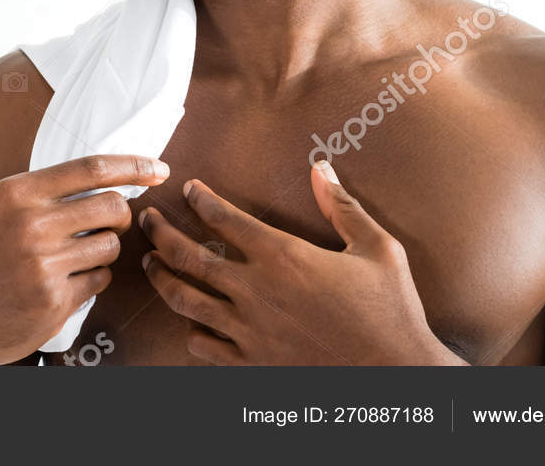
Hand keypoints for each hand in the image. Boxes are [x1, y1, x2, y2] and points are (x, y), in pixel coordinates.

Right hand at [0, 154, 169, 364]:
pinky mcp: (54, 301)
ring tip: (74, 258)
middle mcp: (30, 224)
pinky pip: (99, 280)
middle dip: (121, 216)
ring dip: (104, 251)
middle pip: (113, 207)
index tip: (159, 169)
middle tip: (109, 225)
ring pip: (111, 246)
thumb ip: (45, 193)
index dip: (133, 165)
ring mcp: (43, 264)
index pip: (91, 168)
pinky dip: (91, 280)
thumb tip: (111, 180)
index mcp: (16, 192)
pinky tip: (62, 283)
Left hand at [139, 160, 463, 364]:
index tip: (189, 189)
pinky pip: (203, 345)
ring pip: (185, 300)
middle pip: (188, 256)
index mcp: (284, 257)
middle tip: (146, 219)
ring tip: (150, 264)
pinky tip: (188, 319)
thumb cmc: (392, 311)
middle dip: (159, 233)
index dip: (201, 199)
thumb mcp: (378, 249)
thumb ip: (343, 207)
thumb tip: (321, 168)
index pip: (223, 218)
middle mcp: (257, 291)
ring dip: (161, 278)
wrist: (398, 376)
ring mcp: (250, 330)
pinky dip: (189, 329)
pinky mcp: (253, 363)